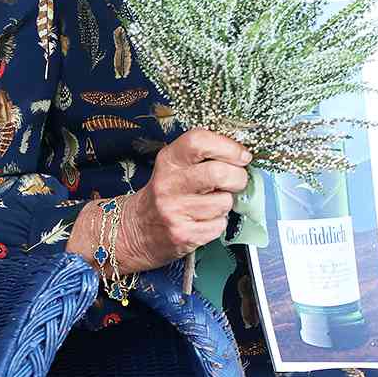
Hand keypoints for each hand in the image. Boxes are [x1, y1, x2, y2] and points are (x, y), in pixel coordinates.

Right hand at [68, 129, 249, 272]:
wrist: (134, 230)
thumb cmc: (163, 194)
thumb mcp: (173, 167)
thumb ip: (201, 158)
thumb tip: (241, 156)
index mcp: (168, 160)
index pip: (199, 141)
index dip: (228, 146)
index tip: (242, 156)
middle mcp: (169, 184)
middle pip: (218, 173)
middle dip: (238, 178)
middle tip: (236, 181)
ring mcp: (175, 211)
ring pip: (224, 202)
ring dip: (226, 203)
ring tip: (211, 203)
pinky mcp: (184, 235)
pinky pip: (220, 225)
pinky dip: (219, 223)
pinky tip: (204, 220)